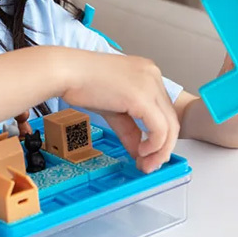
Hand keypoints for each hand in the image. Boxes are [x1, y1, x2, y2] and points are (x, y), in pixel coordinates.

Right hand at [59, 50, 179, 172]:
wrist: (66, 72)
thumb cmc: (81, 83)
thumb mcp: (112, 108)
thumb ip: (129, 128)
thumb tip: (138, 150)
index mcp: (147, 73)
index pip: (163, 110)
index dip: (158, 135)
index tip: (148, 153)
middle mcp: (153, 76)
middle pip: (170, 118)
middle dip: (163, 147)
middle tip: (150, 164)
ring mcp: (150, 85)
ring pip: (170, 126)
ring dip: (160, 151)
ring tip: (146, 163)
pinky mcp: (142, 98)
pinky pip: (159, 129)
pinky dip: (154, 146)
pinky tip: (141, 153)